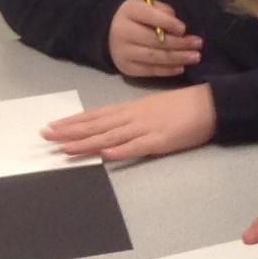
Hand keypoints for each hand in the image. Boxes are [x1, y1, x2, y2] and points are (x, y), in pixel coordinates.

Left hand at [43, 84, 217, 160]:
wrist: (211, 104)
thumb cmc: (184, 107)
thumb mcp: (153, 110)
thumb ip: (134, 120)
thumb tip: (116, 132)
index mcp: (131, 109)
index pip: (96, 116)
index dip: (73, 122)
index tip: (53, 126)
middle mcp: (133, 117)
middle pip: (97, 125)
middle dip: (70, 132)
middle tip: (46, 136)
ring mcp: (146, 128)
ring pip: (110, 136)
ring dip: (86, 142)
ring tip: (65, 147)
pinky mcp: (161, 140)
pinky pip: (138, 146)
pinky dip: (121, 150)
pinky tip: (106, 154)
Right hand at [109, 0, 203, 79]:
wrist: (112, 35)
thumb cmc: (138, 19)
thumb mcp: (148, 7)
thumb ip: (162, 12)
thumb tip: (179, 28)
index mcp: (129, 11)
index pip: (148, 15)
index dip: (167, 23)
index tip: (184, 29)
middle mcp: (122, 31)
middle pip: (153, 39)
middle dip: (179, 43)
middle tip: (198, 44)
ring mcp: (122, 51)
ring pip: (154, 57)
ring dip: (177, 58)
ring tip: (195, 57)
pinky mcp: (126, 67)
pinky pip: (150, 70)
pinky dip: (168, 70)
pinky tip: (181, 67)